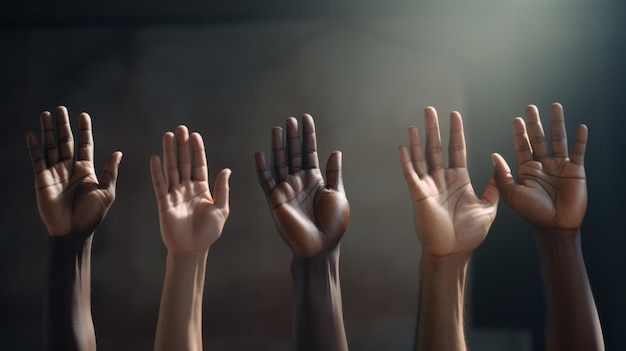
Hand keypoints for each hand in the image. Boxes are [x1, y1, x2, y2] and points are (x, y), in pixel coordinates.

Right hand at [26, 106, 121, 237]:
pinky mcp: (42, 180)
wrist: (74, 231)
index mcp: (87, 170)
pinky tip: (32, 134)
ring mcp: (55, 173)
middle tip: (62, 108)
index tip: (83, 115)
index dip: (84, 130)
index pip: (85, 145)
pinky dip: (35, 147)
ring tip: (47, 114)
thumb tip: (118, 153)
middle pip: (66, 141)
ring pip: (51, 147)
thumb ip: (110, 172)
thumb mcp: (106, 192)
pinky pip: (37, 160)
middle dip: (64, 125)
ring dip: (48, 131)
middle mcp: (70, 168)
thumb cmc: (92, 215)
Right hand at [150, 125, 230, 254]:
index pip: (199, 164)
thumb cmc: (209, 231)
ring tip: (167, 136)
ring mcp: (175, 194)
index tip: (194, 135)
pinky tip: (155, 157)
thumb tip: (226, 170)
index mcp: (202, 188)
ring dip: (169, 152)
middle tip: (180, 128)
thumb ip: (222, 189)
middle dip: (182, 145)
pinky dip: (157, 171)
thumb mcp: (221, 208)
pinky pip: (160, 184)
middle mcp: (187, 188)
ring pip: (171, 169)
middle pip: (184, 162)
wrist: (193, 249)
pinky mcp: (164, 202)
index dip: (197, 150)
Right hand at [255, 114, 348, 257]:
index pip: (310, 152)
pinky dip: (262, 168)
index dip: (308, 135)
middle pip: (294, 154)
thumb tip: (335, 151)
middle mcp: (299, 181)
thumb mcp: (337, 195)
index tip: (306, 118)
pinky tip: (260, 154)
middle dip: (293, 137)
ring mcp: (287, 190)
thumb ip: (334, 173)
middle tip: (290, 119)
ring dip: (279, 146)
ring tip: (277, 129)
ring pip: (280, 163)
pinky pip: (267, 182)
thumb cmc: (333, 225)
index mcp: (315, 179)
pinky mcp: (276, 200)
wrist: (321, 247)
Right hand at [398, 107, 498, 256]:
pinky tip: (403, 146)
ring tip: (417, 122)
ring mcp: (429, 186)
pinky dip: (406, 160)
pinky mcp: (419, 195)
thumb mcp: (488, 208)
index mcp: (459, 181)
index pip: (457, 150)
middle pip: (437, 148)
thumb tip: (499, 166)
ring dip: (419, 140)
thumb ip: (493, 187)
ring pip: (423, 157)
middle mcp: (442, 180)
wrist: (454, 252)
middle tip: (431, 109)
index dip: (455, 133)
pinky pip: (411, 174)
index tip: (454, 114)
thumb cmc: (470, 234)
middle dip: (435, 129)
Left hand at [492, 103, 586, 233]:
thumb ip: (502, 176)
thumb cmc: (532, 213)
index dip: (519, 133)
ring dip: (556, 123)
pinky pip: (579, 152)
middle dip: (534, 123)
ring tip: (554, 107)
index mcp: (526, 169)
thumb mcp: (512, 194)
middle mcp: (542, 164)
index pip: (522, 146)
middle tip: (530, 107)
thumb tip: (493, 155)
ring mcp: (559, 166)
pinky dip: (580, 140)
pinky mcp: (575, 171)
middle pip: (538, 138)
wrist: (554, 226)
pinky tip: (581, 128)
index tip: (516, 119)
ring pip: (558, 140)